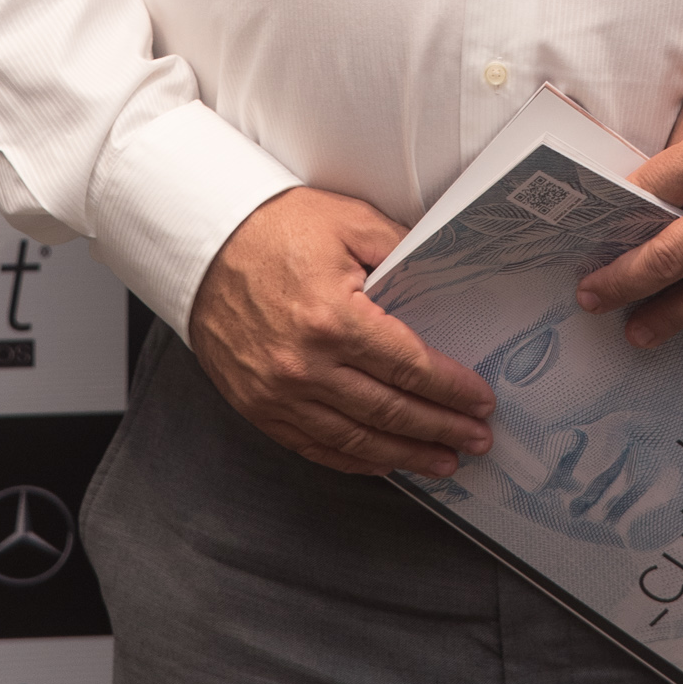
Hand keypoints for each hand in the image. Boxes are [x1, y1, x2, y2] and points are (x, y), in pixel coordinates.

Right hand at [190, 186, 495, 478]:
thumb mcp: (347, 221)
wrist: (203, 246)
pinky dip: (355, 460)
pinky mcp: (258, 407)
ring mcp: (278, 394)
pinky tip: (384, 461)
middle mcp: (306, 365)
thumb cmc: (272, 229)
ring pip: (357, 440)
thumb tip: (441, 276)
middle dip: (441, 429)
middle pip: (390, 411)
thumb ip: (400, 249)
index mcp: (333, 318)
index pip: (409, 367)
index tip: (479, 401)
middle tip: (475, 439)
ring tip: (442, 462)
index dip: (451, 390)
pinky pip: (316, 447)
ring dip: (406, 455)